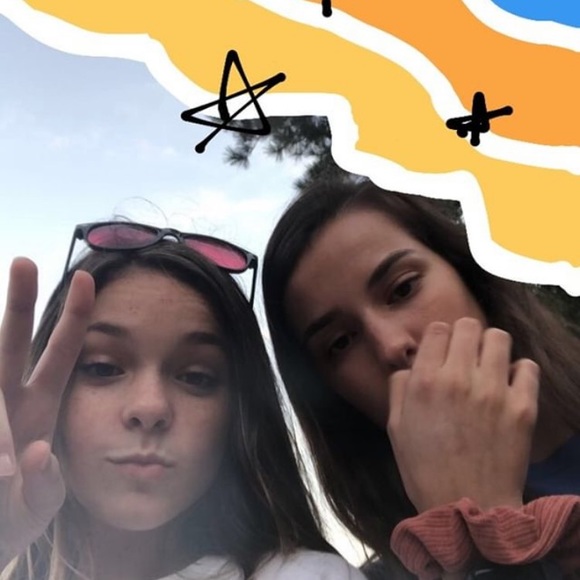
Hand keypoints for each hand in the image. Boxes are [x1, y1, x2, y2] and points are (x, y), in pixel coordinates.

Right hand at [0, 258, 93, 565]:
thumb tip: (36, 454)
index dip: (76, 318)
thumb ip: (45, 488)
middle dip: (19, 303)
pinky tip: (3, 469)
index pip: (62, 353)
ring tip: (7, 467)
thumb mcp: (39, 507)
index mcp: (40, 406)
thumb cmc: (12, 519)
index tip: (88, 280)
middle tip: (27, 261)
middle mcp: (8, 399)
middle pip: (12, 341)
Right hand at [387, 317, 538, 513]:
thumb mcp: (395, 427)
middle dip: (465, 336)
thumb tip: (410, 365)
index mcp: (425, 381)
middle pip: (468, 326)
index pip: (438, 329)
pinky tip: (509, 385)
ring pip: (499, 338)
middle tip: (465, 356)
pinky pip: (528, 367)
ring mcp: (494, 391)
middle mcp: (458, 378)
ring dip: (491, 348)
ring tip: (488, 367)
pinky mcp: (523, 407)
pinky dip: (518, 371)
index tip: (442, 351)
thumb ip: (399, 387)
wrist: (467, 506)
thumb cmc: (424, 469)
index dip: (439, 337)